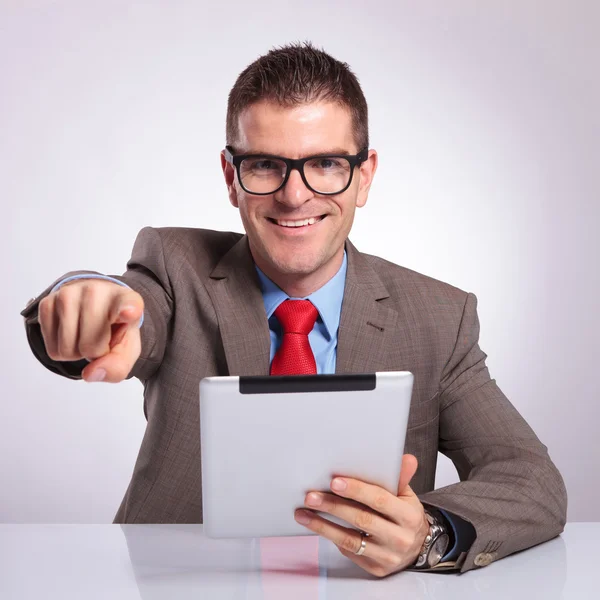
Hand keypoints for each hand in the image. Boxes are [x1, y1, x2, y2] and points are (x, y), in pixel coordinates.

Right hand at [38, 279, 143, 382]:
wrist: (95, 307)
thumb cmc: (115, 327)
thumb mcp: (126, 349)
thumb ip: (117, 366)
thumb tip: (89, 374)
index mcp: (127, 299)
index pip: (127, 304)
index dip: (128, 310)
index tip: (130, 312)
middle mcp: (97, 291)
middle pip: (90, 346)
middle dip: (95, 352)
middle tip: (101, 338)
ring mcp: (69, 294)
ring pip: (67, 349)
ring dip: (77, 352)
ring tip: (87, 334)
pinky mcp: (47, 303)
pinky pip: (52, 349)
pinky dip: (62, 349)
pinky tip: (72, 332)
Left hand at [294, 454, 428, 576]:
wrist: (417, 547)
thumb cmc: (405, 515)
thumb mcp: (406, 495)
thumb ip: (400, 477)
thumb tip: (406, 458)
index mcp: (409, 516)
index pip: (380, 500)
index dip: (357, 490)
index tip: (334, 482)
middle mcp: (400, 538)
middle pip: (361, 520)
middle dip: (333, 506)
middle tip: (311, 497)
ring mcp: (387, 556)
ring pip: (350, 540)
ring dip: (323, 526)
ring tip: (303, 514)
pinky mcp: (375, 568)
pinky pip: (349, 552)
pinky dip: (331, 537)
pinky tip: (317, 525)